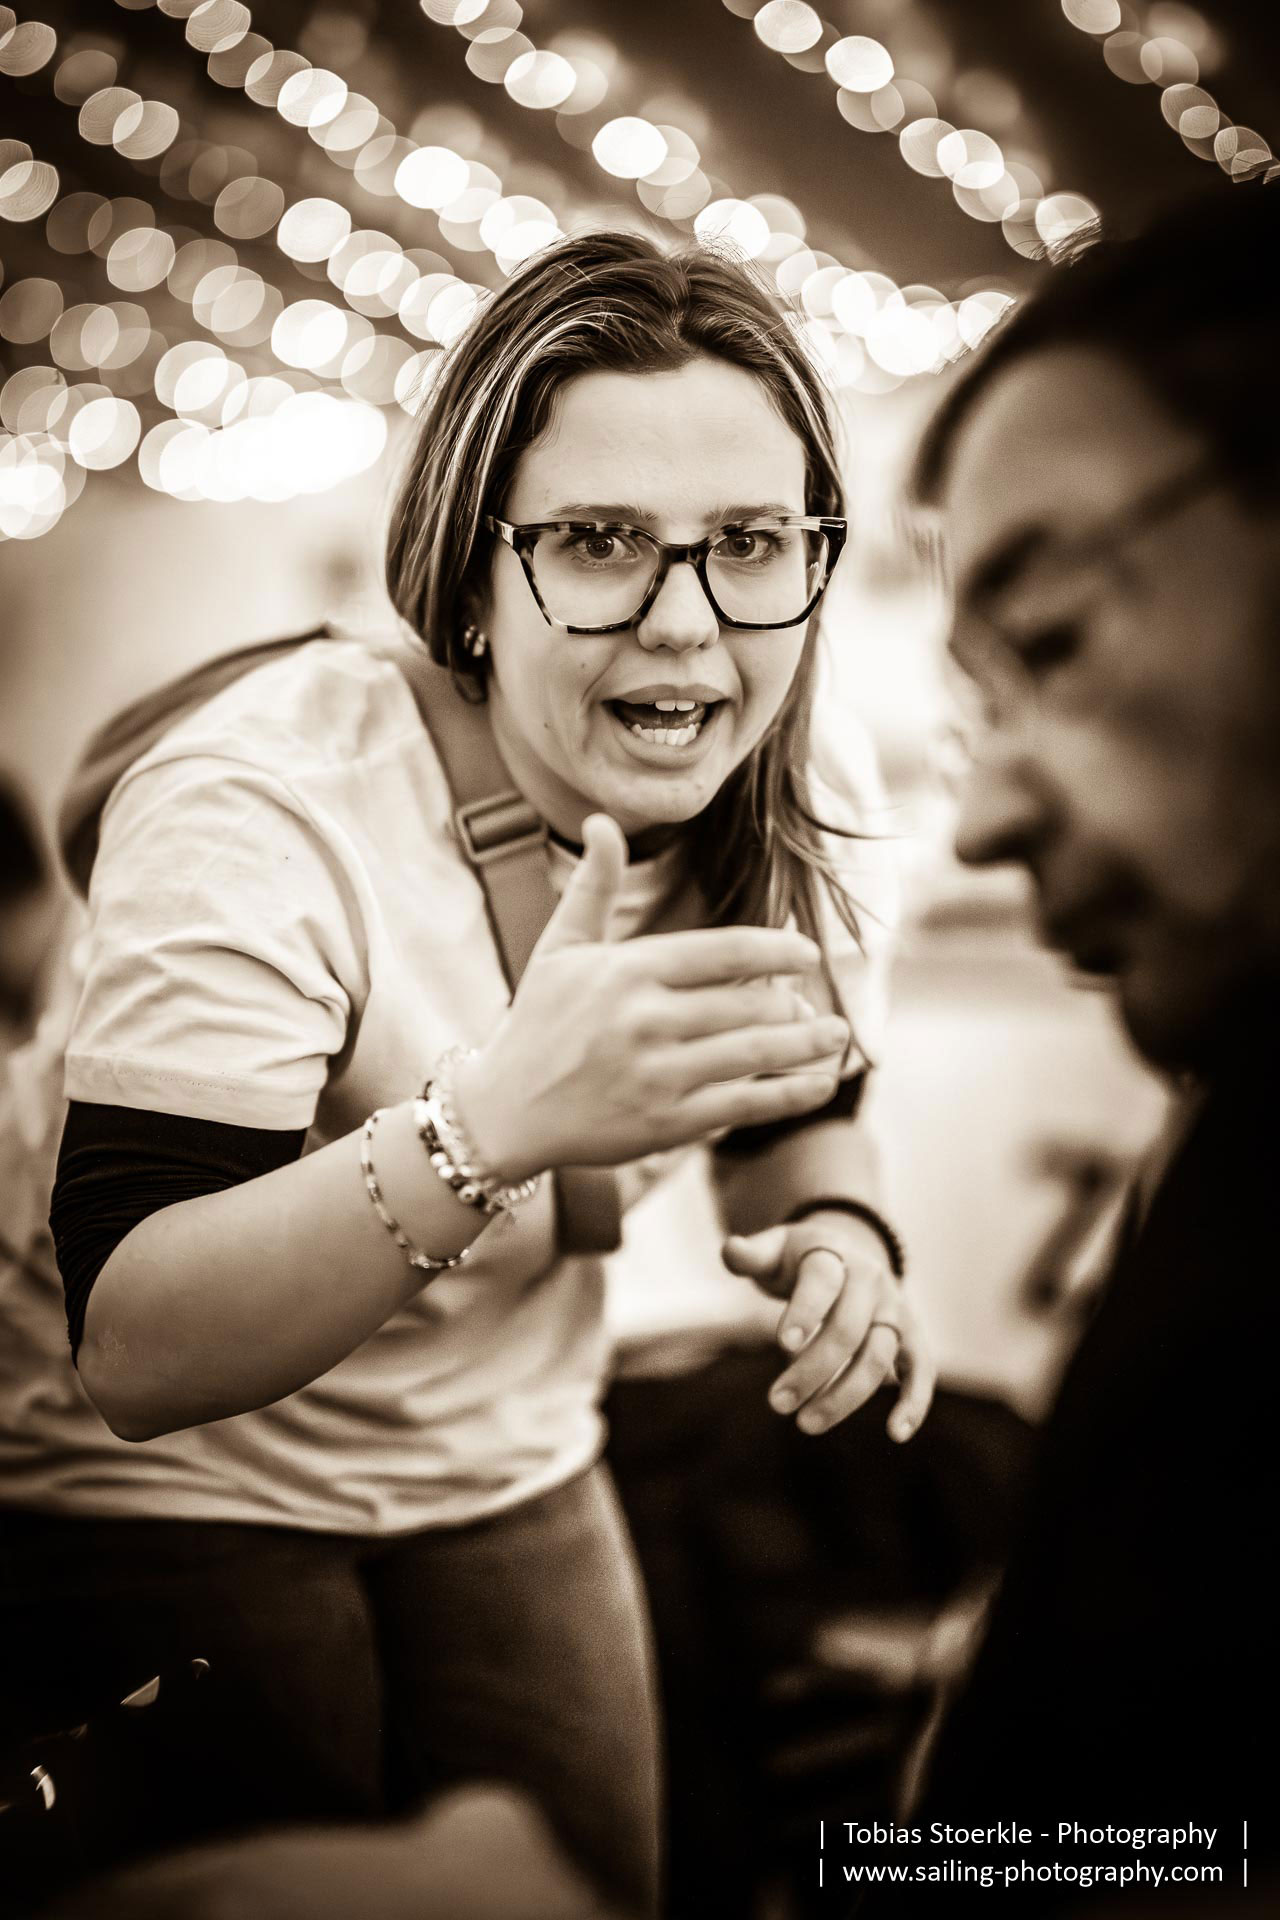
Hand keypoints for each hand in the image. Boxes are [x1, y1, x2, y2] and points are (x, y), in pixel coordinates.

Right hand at [455, 814, 849, 1179]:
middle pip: (747, 1004)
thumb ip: (593, 886)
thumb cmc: (537, 1023)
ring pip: (755, 1053)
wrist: (503, 1112)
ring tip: (836, 1036)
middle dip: (793, 1004)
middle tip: (812, 1006)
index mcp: (627, 971)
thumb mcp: (559, 948)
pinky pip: (744, 1105)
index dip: (776, 952)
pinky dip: (790, 1095)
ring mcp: (657, 1074)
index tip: (807, 953)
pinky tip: (818, 1085)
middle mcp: (645, 1020)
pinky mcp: (665, 1123)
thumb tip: (601, 821)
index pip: (723, 953)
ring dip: (807, 1045)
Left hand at [722, 1211, 934, 1441]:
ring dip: (845, 1395)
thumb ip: (751, 1255)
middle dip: (812, 1369)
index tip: (783, 1344)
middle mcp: (870, 1281)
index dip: (805, 1311)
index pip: (823, 1281)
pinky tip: (896, 1434)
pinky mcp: (911, 1336)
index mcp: (833, 1254)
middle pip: (848, 1329)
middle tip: (777, 1403)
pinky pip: (921, 1369)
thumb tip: (731, 1249)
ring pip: (878, 1355)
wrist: (849, 1253)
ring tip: (806, 1423)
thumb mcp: (774, 1249)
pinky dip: (915, 1402)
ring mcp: (894, 1309)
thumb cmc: (801, 1259)